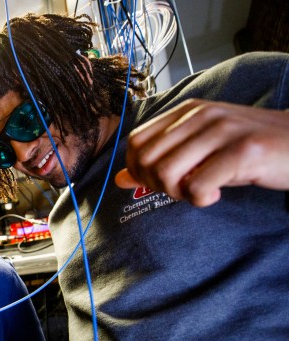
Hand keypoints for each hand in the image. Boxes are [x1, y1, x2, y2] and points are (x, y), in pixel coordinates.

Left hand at [115, 99, 288, 206]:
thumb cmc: (249, 151)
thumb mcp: (201, 150)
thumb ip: (162, 159)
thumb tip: (120, 178)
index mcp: (187, 111)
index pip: (136, 142)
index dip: (139, 170)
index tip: (161, 182)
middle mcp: (201, 115)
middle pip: (146, 159)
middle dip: (155, 185)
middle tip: (182, 190)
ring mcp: (222, 130)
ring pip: (166, 172)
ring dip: (177, 193)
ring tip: (199, 193)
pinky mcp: (243, 151)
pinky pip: (197, 185)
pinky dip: (200, 200)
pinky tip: (215, 196)